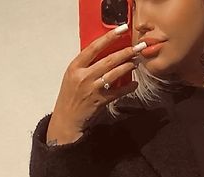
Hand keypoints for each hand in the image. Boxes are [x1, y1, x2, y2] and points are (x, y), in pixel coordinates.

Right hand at [47, 25, 142, 143]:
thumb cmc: (71, 96)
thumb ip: (86, 66)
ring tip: (136, 62)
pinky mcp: (100, 101)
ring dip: (127, 67)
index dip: (109, 37)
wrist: (67, 119)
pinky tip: (134, 84)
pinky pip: (118, 92)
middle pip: (108, 60)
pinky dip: (128, 87)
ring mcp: (92, 89)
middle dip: (124, 52)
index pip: (93, 47)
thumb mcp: (73, 76)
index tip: (121, 30)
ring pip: (114, 74)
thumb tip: (104, 54)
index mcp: (75, 66)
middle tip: (136, 48)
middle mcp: (83, 76)